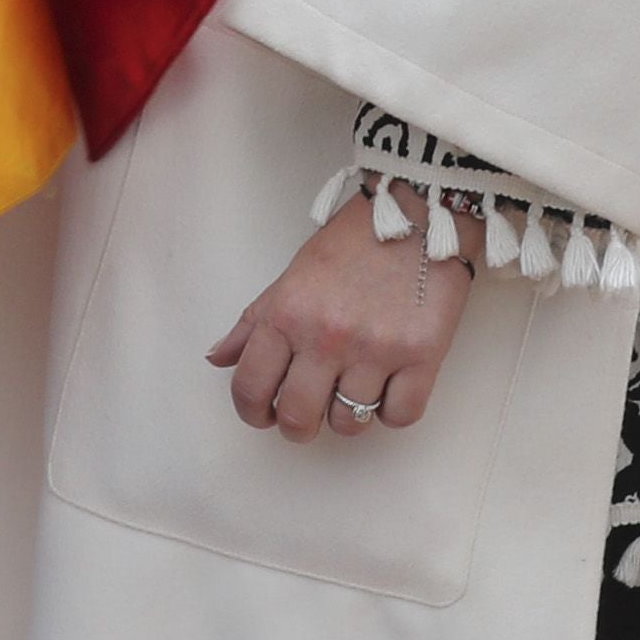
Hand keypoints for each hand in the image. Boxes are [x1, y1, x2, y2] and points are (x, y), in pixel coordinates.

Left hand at [209, 189, 475, 440]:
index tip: (264, 413)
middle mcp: (326, 337)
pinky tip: (390, 386)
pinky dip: (393, 410)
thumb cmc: (353, 243)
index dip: (252, 412)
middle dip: (298, 425)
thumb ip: (254, 322)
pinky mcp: (422, 356)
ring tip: (354, 388)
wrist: (420, 213)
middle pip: (298, 418)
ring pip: (349, 423)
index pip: (250, 389)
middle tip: (308, 411)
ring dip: (348, 414)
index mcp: (287, 315)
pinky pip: (400, 416)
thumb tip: (217, 359)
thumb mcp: (292, 276)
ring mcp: (376, 350)